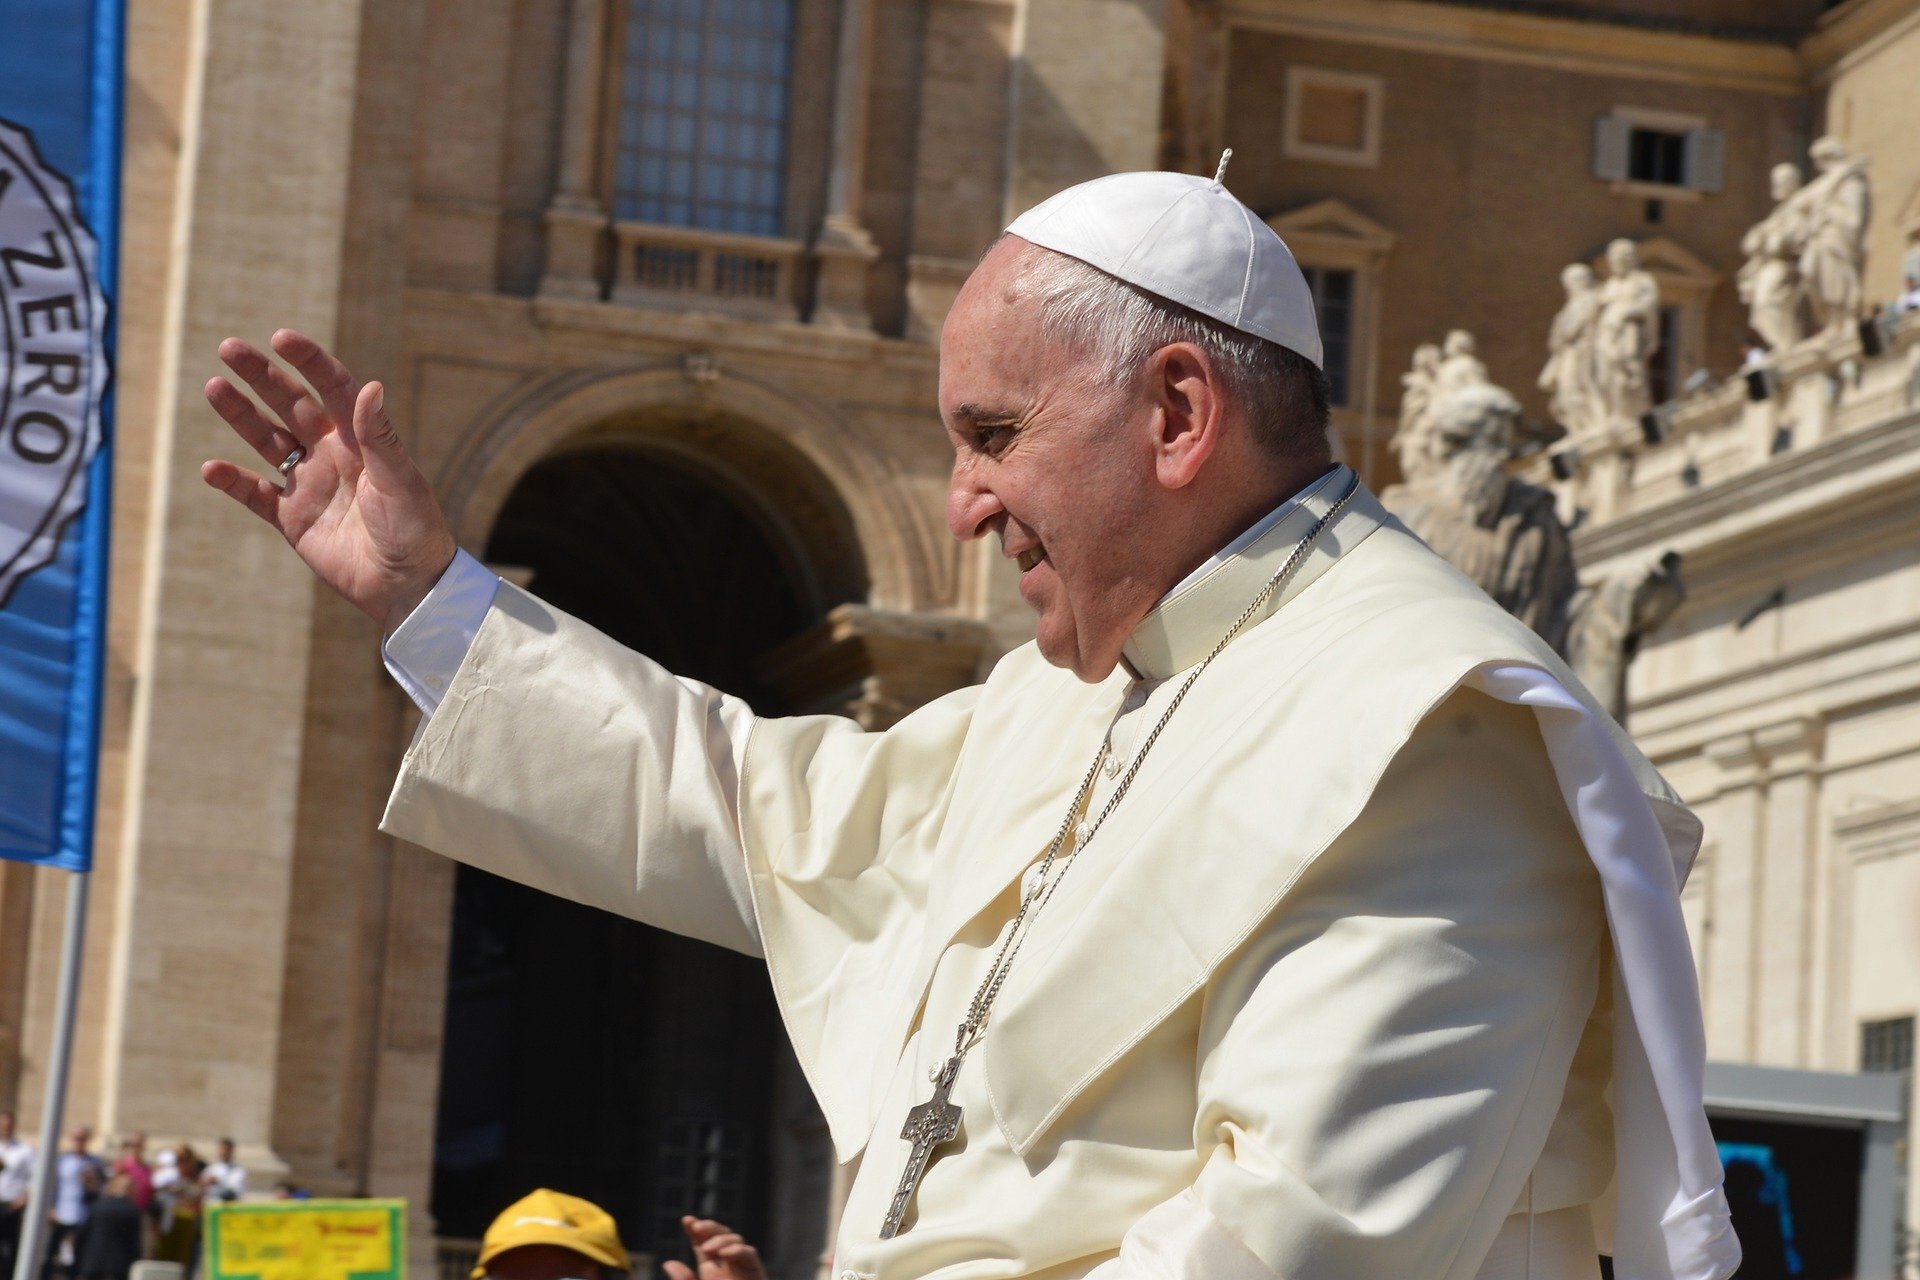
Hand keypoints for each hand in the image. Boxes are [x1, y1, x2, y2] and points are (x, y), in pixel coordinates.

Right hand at [202, 330, 456, 632]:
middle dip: (262, 376)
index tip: (282, 338)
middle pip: (291, 405)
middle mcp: (333, 455)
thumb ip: (380, 437)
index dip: (309, 362)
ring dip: (241, 416)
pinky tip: (212, 468)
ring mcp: (310, 485)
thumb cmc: (416, 530)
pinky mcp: (293, 520)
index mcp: (362, 440)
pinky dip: (234, 482)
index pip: (332, 389)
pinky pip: (256, 495)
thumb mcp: (400, 481)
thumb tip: (370, 386)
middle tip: (230, 348)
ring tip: (214, 387)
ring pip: (268, 441)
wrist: (409, 586)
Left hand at [660, 1217, 765, 1279]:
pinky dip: (737, 1250)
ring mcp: (741, 1268)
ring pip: (735, 1240)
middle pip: (719, 1236)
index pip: (702, 1243)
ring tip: (708, 1247)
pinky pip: (749, 1254)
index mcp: (709, 1270)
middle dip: (709, 1228)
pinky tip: (724, 1253)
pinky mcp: (755, 1273)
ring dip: (721, 1238)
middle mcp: (726, 1266)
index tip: (686, 1220)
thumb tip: (669, 1263)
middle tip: (696, 1227)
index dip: (696, 1230)